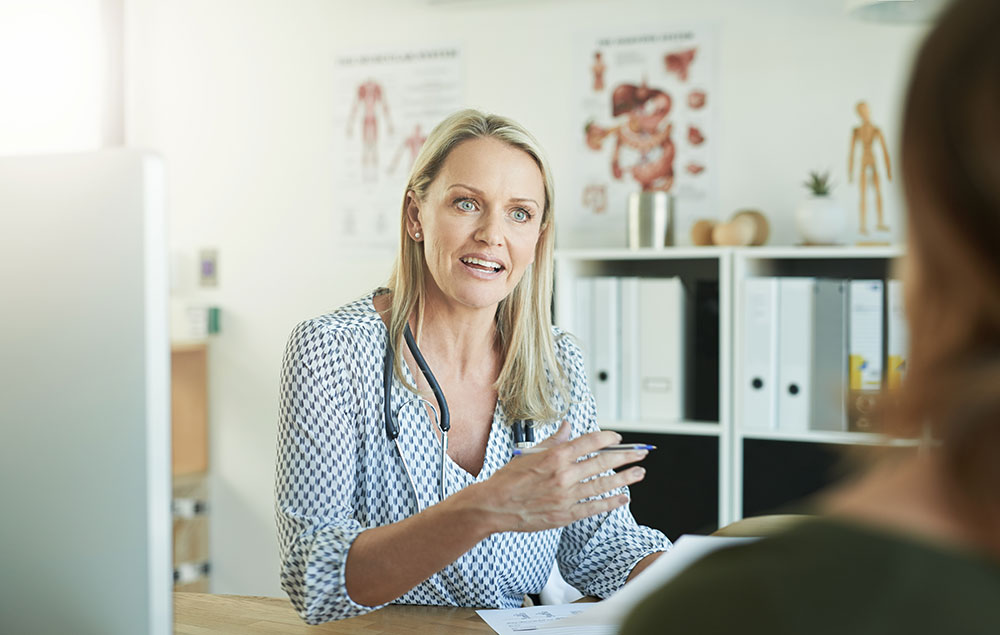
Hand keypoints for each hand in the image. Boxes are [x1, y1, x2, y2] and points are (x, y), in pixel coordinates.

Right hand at [458, 421, 648, 533]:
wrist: (494, 505)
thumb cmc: (508, 479)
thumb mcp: (529, 453)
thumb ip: (553, 439)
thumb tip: (567, 426)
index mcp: (555, 456)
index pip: (590, 442)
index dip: (608, 438)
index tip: (618, 438)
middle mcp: (564, 475)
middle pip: (602, 462)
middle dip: (626, 457)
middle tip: (641, 453)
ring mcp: (566, 496)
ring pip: (603, 485)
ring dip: (625, 478)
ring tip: (639, 473)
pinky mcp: (565, 515)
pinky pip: (594, 507)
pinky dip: (610, 502)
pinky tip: (623, 498)